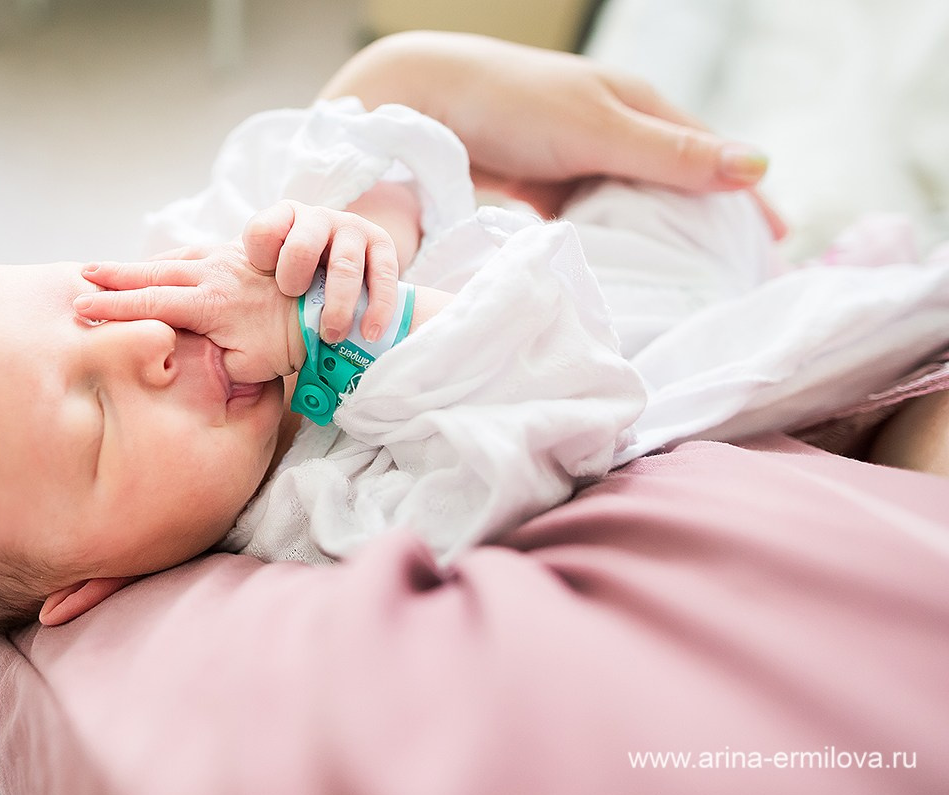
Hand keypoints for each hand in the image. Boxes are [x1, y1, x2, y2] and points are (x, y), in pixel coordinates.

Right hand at [73, 243, 305, 384]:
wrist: (327, 302)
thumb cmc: (291, 340)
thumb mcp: (249, 365)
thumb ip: (211, 363)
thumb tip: (185, 360)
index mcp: (208, 304)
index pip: (149, 304)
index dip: (114, 307)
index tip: (82, 308)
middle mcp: (211, 275)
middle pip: (151, 274)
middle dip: (114, 276)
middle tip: (82, 275)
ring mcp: (224, 260)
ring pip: (171, 260)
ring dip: (137, 265)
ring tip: (106, 268)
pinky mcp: (238, 254)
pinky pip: (193, 253)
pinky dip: (167, 259)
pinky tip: (158, 263)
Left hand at [242, 200, 400, 343]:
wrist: (342, 278)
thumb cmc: (293, 281)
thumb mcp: (260, 270)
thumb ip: (227, 271)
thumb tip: (177, 273)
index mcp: (282, 219)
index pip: (262, 230)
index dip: (260, 257)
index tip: (263, 276)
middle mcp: (316, 218)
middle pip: (303, 244)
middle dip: (296, 278)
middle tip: (294, 301)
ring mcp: (351, 229)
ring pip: (345, 263)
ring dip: (338, 305)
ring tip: (332, 335)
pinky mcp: (382, 245)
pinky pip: (384, 274)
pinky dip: (378, 307)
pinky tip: (370, 333)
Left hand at [320, 31, 785, 237]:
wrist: (426, 101)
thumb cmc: (513, 104)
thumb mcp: (599, 130)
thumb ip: (669, 155)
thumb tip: (756, 167)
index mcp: (641, 105)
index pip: (712, 155)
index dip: (747, 199)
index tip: (778, 247)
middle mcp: (616, 126)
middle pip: (675, 183)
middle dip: (706, 225)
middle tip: (734, 277)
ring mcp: (579, 153)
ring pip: (632, 203)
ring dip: (656, 237)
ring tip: (684, 284)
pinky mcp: (544, 180)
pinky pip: (590, 215)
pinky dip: (607, 239)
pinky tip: (618, 271)